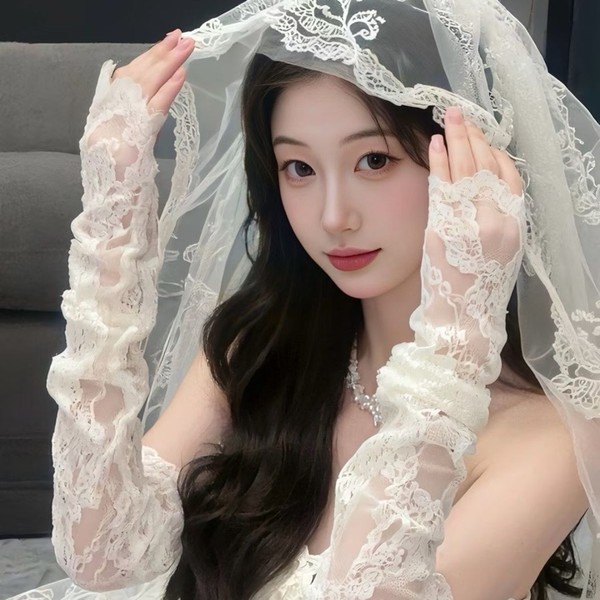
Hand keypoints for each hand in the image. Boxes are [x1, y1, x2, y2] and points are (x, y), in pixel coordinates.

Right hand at [83, 30, 194, 178]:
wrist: (111, 185)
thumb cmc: (117, 164)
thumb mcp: (123, 133)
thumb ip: (137, 114)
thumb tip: (156, 97)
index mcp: (111, 102)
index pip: (133, 73)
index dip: (150, 56)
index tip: (167, 42)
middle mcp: (118, 103)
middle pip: (143, 71)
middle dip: (163, 52)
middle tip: (181, 37)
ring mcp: (129, 114)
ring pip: (151, 82)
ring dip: (169, 62)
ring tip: (186, 47)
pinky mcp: (141, 127)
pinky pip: (158, 103)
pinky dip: (170, 88)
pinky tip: (181, 74)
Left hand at [416, 106, 525, 385]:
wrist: (461, 327)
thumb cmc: (476, 293)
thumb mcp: (496, 255)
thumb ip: (492, 221)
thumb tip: (478, 188)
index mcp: (515, 229)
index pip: (509, 178)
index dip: (495, 152)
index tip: (483, 134)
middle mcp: (498, 224)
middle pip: (487, 168)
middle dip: (474, 136)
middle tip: (459, 112)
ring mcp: (471, 228)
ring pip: (466, 173)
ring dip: (456, 141)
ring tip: (447, 118)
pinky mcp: (445, 233)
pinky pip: (442, 191)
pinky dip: (438, 166)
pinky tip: (433, 145)